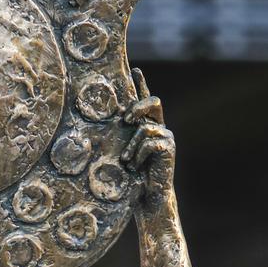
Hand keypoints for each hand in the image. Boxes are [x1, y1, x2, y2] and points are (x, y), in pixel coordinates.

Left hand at [121, 69, 174, 215]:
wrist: (147, 196)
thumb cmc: (130, 176)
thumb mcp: (120, 152)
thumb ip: (118, 137)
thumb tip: (98, 123)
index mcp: (146, 126)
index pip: (145, 100)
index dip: (142, 84)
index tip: (136, 70)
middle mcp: (158, 127)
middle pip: (154, 101)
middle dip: (138, 106)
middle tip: (125, 120)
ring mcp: (165, 136)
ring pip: (145, 128)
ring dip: (131, 147)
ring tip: (126, 162)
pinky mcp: (169, 147)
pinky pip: (150, 143)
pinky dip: (139, 156)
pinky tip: (135, 168)